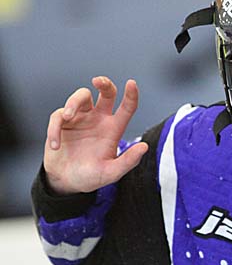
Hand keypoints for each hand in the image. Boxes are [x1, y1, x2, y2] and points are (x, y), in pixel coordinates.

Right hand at [44, 77, 148, 194]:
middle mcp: (99, 119)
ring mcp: (81, 119)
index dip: (131, 94)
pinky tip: (55, 145)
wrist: (67, 182)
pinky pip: (58, 116)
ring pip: (80, 97)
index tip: (131, 83)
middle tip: (97, 81)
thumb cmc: (91, 176)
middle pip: (105, 93)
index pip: (127, 107)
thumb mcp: (111, 173)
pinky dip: (54, 128)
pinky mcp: (62, 123)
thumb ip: (127, 161)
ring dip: (73, 102)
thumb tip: (144, 147)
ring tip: (68, 116)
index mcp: (114, 128)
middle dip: (104, 84)